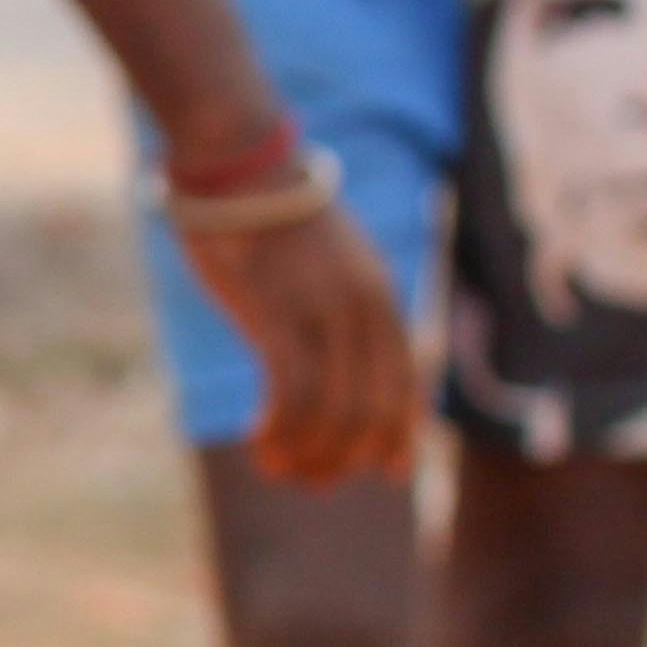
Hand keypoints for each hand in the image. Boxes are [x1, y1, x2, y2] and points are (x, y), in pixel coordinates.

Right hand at [184, 195, 419, 490]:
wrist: (239, 164)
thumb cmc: (270, 214)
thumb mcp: (326, 260)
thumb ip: (340, 303)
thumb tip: (333, 349)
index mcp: (381, 296)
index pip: (407, 383)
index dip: (401, 434)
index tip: (389, 472)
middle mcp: (363, 308)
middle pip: (374, 407)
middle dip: (349, 456)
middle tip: (317, 482)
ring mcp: (322, 311)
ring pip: (334, 410)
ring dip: (310, 453)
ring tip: (281, 469)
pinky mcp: (277, 314)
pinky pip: (292, 393)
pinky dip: (280, 431)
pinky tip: (260, 444)